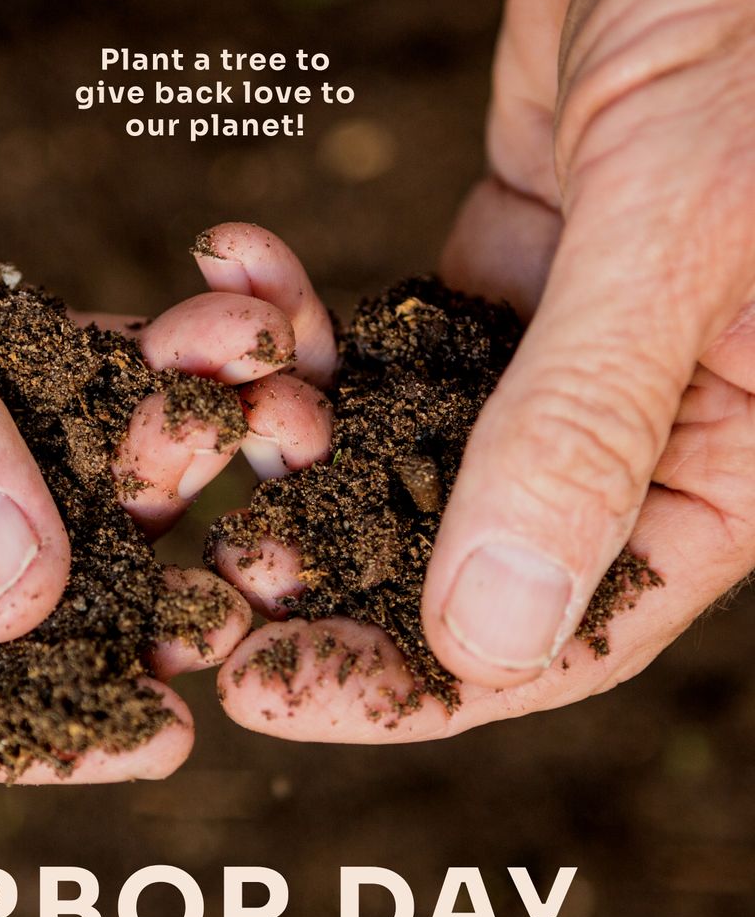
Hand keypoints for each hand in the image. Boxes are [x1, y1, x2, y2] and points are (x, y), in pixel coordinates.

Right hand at [0, 0, 281, 781]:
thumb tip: (1, 598)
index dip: (1, 722)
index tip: (143, 735)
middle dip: (122, 582)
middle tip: (244, 593)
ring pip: (46, 465)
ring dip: (167, 449)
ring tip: (276, 420)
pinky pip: (70, 362)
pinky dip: (154, 359)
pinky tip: (239, 339)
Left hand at [209, 0, 754, 739]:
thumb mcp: (682, 225)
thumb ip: (583, 431)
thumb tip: (487, 635)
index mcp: (739, 458)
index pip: (573, 627)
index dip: (416, 683)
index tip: (272, 690)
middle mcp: (650, 426)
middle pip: (474, 562)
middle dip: (334, 572)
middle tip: (214, 578)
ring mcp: (567, 357)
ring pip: (409, 452)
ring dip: (303, 437)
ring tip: (229, 411)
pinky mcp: (504, 279)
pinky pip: (383, 340)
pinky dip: (310, 322)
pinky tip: (242, 271)